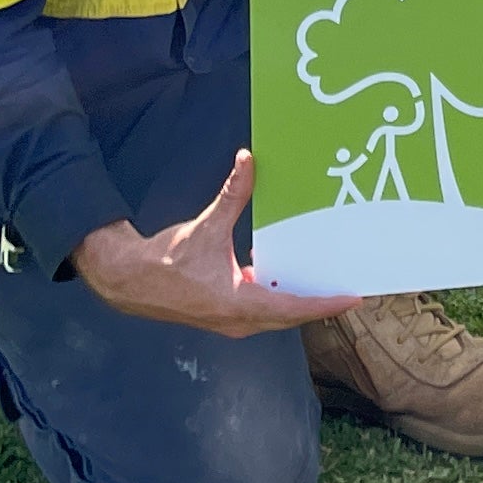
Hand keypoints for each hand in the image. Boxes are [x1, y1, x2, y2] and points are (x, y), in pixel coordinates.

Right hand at [71, 153, 359, 331]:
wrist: (128, 281)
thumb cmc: (167, 259)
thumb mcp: (206, 226)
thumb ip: (233, 194)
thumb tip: (248, 159)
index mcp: (239, 303)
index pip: (293, 308)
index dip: (325, 303)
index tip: (353, 298)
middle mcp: (239, 321)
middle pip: (290, 316)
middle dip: (321, 303)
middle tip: (351, 290)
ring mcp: (231, 322)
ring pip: (276, 316)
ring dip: (300, 302)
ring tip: (327, 281)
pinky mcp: (224, 316)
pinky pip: (261, 312)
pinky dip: (279, 298)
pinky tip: (287, 275)